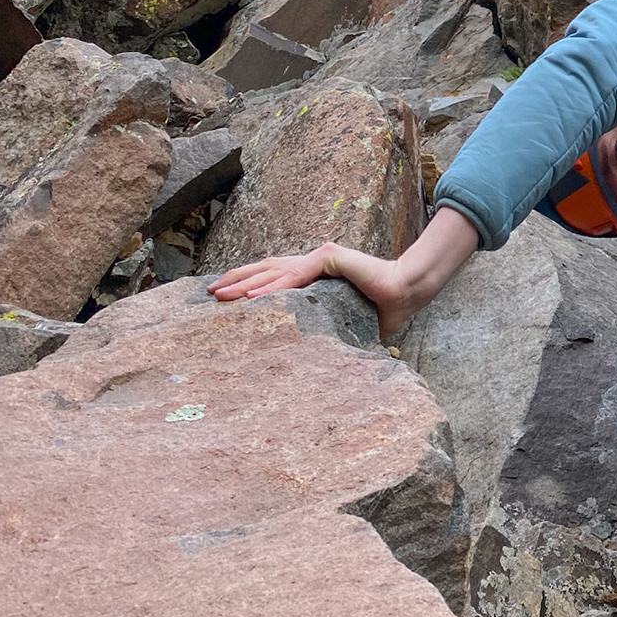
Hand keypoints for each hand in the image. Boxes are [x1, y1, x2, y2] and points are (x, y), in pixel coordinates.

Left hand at [205, 207, 480, 340]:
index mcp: (316, 273)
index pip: (275, 273)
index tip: (225, 294)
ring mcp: (320, 257)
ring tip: (219, 294)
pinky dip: (271, 287)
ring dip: (243, 283)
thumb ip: (324, 326)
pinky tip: (251, 298)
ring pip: (273, 270)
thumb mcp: (343, 319)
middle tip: (209, 293)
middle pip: (266, 268)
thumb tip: (311, 359)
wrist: (407, 292)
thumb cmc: (381, 308)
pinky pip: (294, 276)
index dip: (249, 281)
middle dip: (235, 280)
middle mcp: (314, 260)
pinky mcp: (330, 260)